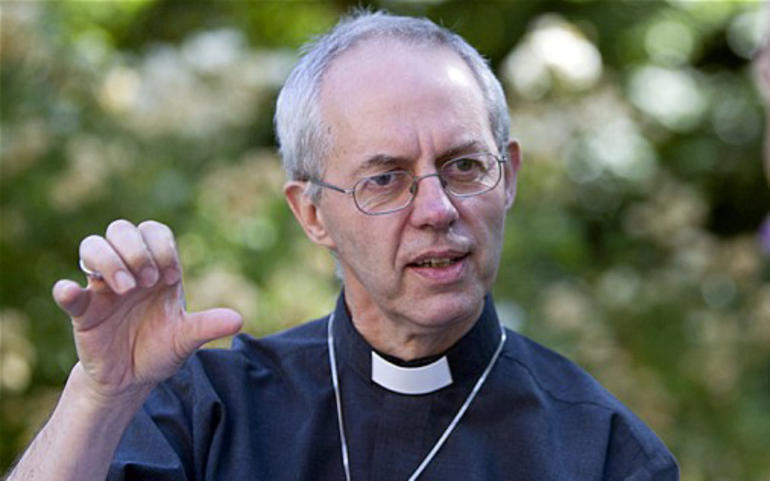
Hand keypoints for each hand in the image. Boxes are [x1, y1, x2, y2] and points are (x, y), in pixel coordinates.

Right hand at [53, 220, 242, 400]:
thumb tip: (239, 320)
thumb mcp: (186, 339)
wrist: (131, 379)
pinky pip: (69, 292)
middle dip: (136, 249)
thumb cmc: (160, 350)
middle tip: (149, 280)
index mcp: (157, 270)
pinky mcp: (83, 310)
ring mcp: (102, 287)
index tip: (169, 277)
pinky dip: (66, 289)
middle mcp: (129, 270)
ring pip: (93, 247)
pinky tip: (70, 290)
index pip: (155, 232)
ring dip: (109, 261)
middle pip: (122, 229)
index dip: (162, 246)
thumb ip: (208, 326)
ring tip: (126, 288)